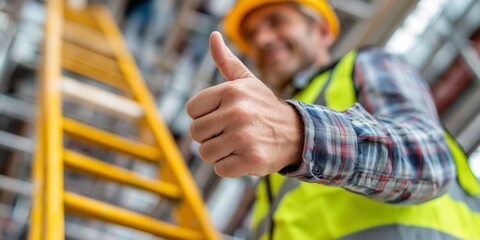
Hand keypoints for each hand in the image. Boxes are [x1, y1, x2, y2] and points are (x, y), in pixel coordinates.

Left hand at [186, 32, 303, 177]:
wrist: (296, 134)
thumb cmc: (263, 107)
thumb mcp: (247, 82)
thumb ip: (226, 61)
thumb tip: (214, 36)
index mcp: (232, 91)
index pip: (192, 110)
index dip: (204, 115)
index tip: (223, 115)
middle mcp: (237, 112)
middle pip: (196, 133)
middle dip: (210, 136)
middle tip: (231, 132)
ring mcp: (244, 137)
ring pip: (205, 153)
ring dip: (219, 153)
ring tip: (238, 144)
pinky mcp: (251, 160)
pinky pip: (220, 169)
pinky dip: (230, 167)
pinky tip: (245, 156)